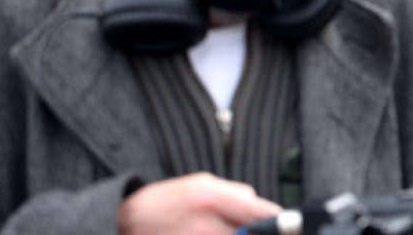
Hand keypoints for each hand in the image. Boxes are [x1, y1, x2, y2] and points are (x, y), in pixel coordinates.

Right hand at [117, 173, 281, 234]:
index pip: (262, 215)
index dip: (278, 224)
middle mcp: (205, 225)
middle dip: (257, 234)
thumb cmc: (166, 201)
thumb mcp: (201, 183)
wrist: (125, 221)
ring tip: (228, 231)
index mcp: (212, 198)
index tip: (287, 227)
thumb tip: (263, 206)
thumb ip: (235, 194)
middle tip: (256, 231)